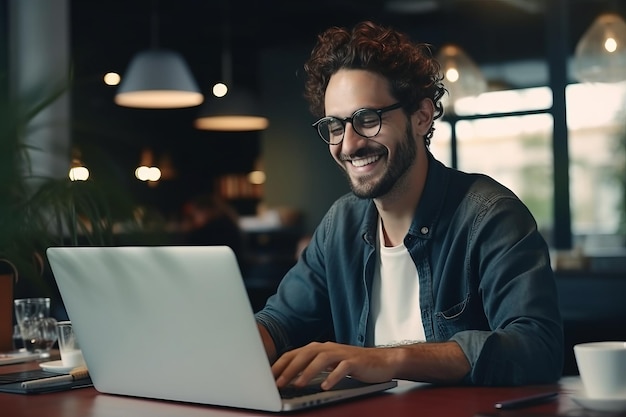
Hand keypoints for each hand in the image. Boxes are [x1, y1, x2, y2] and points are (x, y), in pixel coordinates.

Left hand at [272, 341, 396, 389]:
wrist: (381, 361)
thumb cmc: (352, 365)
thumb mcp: (328, 365)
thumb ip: (310, 368)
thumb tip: (288, 379)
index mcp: (319, 348)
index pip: (294, 354)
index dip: (280, 365)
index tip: (267, 377)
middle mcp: (328, 347)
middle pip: (305, 354)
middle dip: (289, 369)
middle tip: (278, 383)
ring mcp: (342, 353)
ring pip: (321, 359)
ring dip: (307, 372)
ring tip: (297, 385)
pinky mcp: (355, 361)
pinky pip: (342, 368)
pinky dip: (332, 377)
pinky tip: (325, 386)